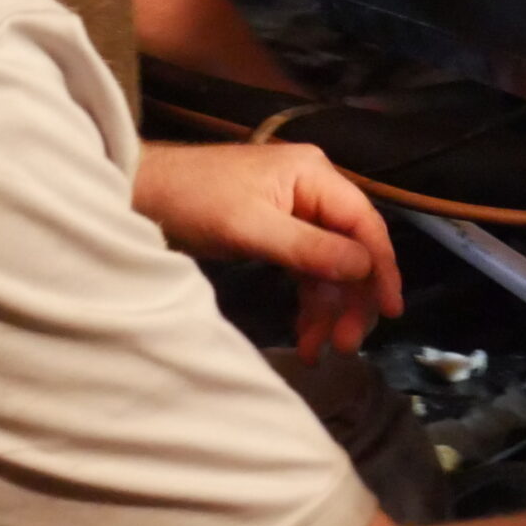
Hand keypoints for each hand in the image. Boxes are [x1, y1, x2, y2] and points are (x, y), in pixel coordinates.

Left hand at [132, 142, 404, 358]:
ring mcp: (296, 211)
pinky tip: (303, 332)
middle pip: (351, 250)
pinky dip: (306, 302)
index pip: (365, 224)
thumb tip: (364, 270)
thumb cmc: (191, 199)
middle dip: (350, 299)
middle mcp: (313, 189)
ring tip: (316, 349)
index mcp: (315, 175)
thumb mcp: (250, 227)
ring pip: (329, 267)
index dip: (381, 269)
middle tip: (345, 344)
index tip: (388, 312)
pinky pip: (306, 270)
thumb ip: (310, 248)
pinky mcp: (277, 231)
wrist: (137, 191)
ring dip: (327, 309)